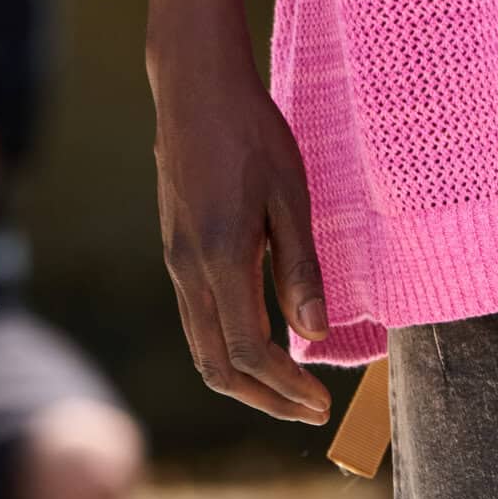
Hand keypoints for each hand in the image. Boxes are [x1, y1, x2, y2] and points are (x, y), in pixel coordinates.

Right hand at [151, 40, 331, 424]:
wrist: (194, 87)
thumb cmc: (250, 132)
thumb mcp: (290, 196)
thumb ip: (300, 268)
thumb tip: (315, 333)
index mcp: (221, 258)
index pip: (250, 352)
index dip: (287, 388)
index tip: (321, 403)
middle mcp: (189, 270)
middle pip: (218, 367)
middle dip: (266, 400)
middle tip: (311, 411)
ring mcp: (176, 264)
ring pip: (203, 350)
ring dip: (246, 382)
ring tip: (291, 391)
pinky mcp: (177, 254)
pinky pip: (199, 323)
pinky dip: (231, 351)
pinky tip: (265, 347)